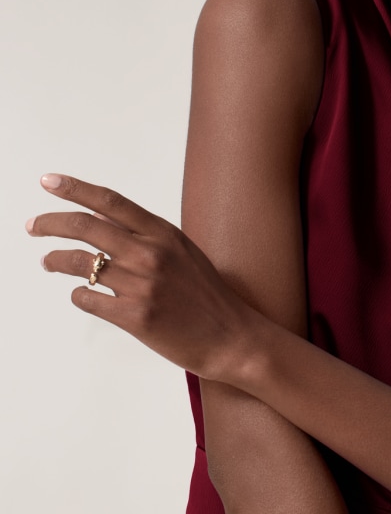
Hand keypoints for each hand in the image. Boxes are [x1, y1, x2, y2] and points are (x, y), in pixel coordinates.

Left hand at [26, 173, 249, 378]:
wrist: (230, 335)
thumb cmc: (208, 295)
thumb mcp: (184, 253)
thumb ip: (149, 237)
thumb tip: (106, 223)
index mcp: (164, 234)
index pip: (110, 202)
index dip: (75, 189)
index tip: (49, 182)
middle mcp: (151, 254)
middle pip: (85, 227)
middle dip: (50, 222)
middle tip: (33, 225)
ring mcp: (142, 285)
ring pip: (80, 263)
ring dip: (56, 260)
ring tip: (48, 261)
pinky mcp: (135, 316)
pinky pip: (87, 299)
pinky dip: (78, 295)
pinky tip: (83, 295)